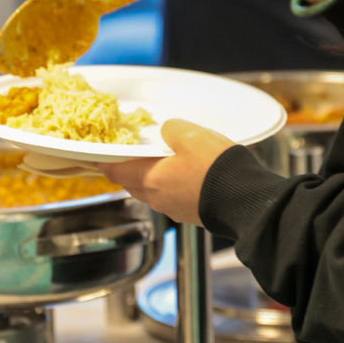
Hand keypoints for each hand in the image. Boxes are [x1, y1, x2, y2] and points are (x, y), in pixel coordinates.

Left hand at [98, 119, 236, 224]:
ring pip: (153, 191)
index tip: (98, 155)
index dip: (104, 162)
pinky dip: (171, 185)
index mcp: (149, 180)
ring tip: (159, 160)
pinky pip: (172, 197)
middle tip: (130, 154)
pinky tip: (184, 174)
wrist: (245, 200)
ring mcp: (174, 209)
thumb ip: (172, 129)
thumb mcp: (190, 135)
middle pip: (132, 182)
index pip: (114, 172)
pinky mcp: (192, 213)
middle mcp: (157, 199)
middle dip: (128, 168)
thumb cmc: (214, 168)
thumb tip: (168, 130)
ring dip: (151, 176)